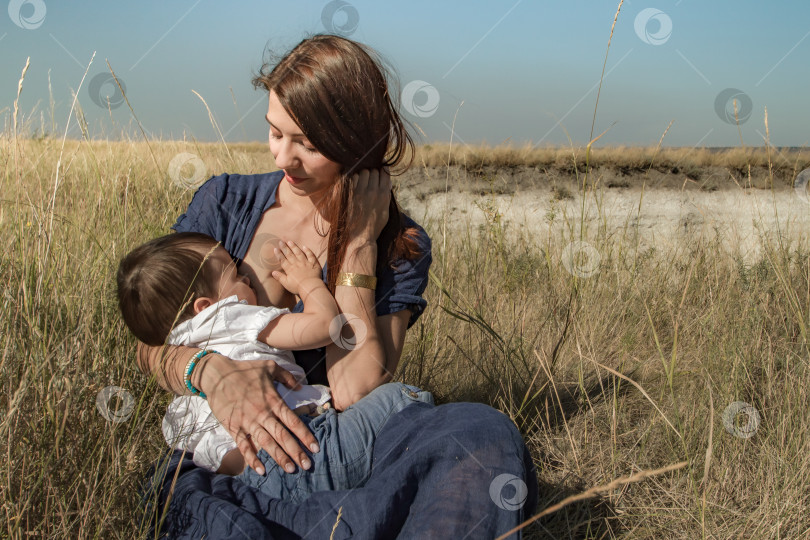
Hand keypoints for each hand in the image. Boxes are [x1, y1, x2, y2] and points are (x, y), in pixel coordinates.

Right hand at [200, 354, 319, 474]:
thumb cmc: (245, 370)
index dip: (305, 435)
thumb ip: (286, 376)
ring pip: (266, 443)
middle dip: (296, 452)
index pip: (293, 421)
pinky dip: (252, 459)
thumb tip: (300, 387)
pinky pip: (244, 446)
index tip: (315, 448)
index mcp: (273, 401)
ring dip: (279, 458)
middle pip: (282, 436)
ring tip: (290, 470)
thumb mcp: (269, 366)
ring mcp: (248, 422)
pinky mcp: (234, 427)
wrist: (217, 374)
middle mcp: (263, 414)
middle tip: (307, 465)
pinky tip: (261, 470)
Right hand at [270, 240, 321, 295]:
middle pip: (290, 254)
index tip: (275, 248)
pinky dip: (308, 251)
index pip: (283, 260)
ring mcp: (305, 263)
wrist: (310, 287)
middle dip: (284, 248)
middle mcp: (297, 264)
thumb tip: (273, 272)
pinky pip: (310, 255)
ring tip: (290, 241)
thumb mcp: (286, 284)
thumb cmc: (298, 287)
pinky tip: (304, 246)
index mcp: (290, 269)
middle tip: (280, 241)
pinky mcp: (313, 263)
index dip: (279, 254)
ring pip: (298, 253)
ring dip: (294, 247)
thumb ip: (280, 277)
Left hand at [346, 168, 390, 241]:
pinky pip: (353, 178)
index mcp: (383, 194)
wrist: (360, 235)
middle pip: (374, 171)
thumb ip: (386, 196)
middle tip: (371, 179)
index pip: (384, 173)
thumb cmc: (375, 225)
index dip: (383, 171)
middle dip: (373, 173)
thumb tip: (387, 183)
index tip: (381, 171)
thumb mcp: (386, 211)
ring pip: (363, 172)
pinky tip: (356, 184)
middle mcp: (372, 191)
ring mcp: (360, 191)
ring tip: (363, 181)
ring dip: (364, 174)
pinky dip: (355, 179)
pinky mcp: (350, 194)